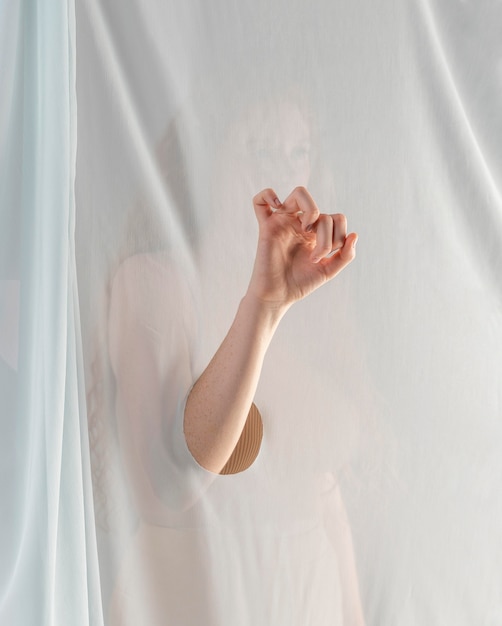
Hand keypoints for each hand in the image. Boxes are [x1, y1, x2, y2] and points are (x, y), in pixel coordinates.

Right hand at [247, 186, 357, 308]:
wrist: (278, 296)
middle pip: (322, 211)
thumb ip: (345, 255)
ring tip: (306, 231)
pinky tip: (277, 206)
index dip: (339, 236)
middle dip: (326, 236)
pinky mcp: (267, 226)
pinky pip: (260, 201)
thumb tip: (354, 234)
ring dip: (312, 211)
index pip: (336, 218)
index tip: (325, 257)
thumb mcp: (329, 271)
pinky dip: (267, 195)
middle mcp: (300, 224)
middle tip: (316, 256)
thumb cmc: (299, 284)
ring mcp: (283, 222)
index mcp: (315, 233)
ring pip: (300, 194)